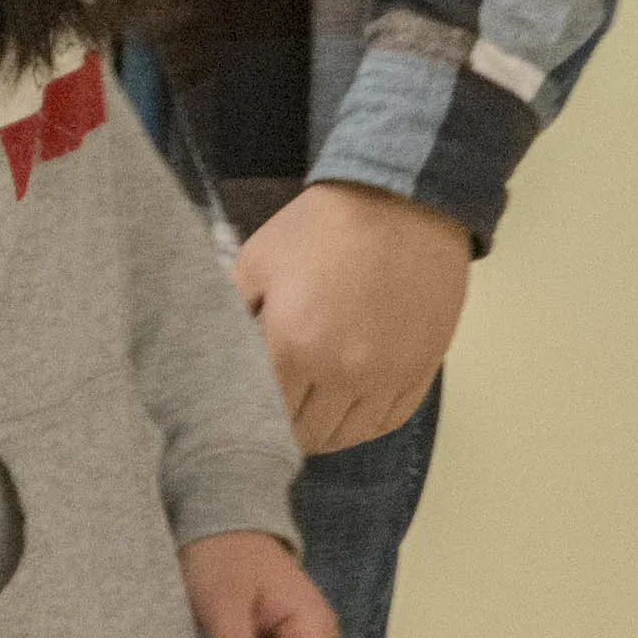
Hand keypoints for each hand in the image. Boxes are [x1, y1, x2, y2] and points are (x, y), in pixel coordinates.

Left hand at [228, 180, 471, 453]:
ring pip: (348, 436)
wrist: (401, 200)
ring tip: (314, 412)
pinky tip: (352, 407)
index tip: (246, 415)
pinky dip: (365, 422)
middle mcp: (342, 375)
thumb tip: (216, 358)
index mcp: (293, 349)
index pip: (264, 418)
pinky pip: (388, 421)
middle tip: (278, 413)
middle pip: (307, 436)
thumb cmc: (320, 229)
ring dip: (326, 432)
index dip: (251, 421)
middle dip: (286, 431)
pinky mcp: (420, 370)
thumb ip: (230, 316)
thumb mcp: (257, 261)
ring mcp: (386, 377)